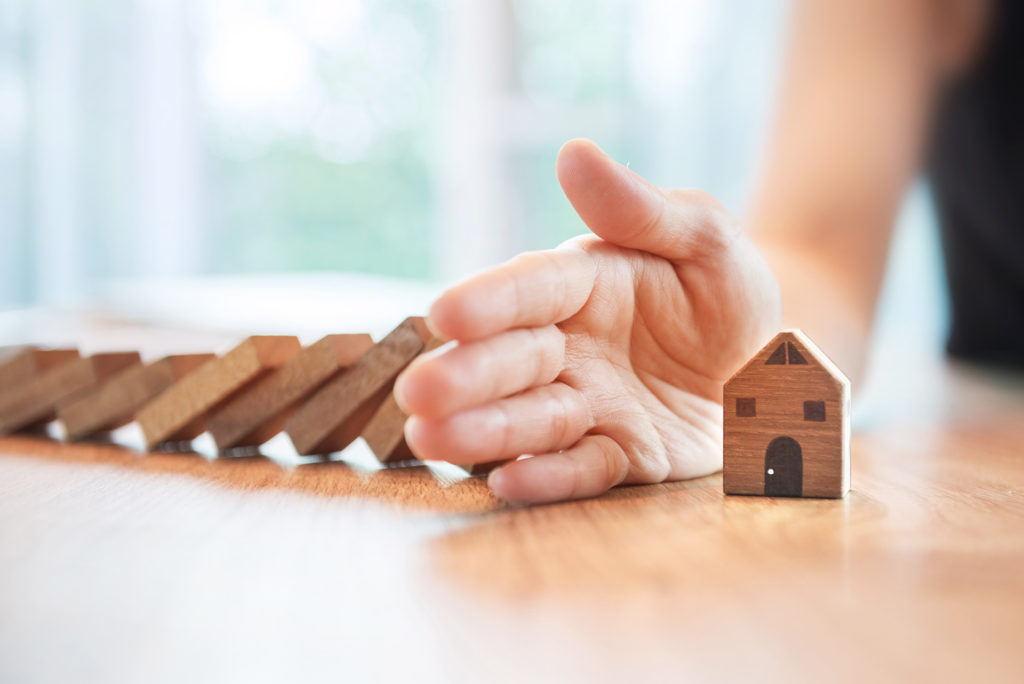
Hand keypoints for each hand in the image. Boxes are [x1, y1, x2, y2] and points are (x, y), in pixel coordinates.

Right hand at [394, 139, 781, 503]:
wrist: (769, 361)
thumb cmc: (725, 288)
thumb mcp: (701, 238)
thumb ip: (639, 208)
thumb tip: (574, 153)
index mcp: (582, 284)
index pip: (529, 289)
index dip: (490, 302)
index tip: (447, 313)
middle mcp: (570, 347)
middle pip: (512, 360)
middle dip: (466, 376)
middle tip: (419, 392)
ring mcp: (591, 405)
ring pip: (531, 420)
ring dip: (483, 431)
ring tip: (432, 438)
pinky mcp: (621, 456)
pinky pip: (582, 470)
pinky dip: (546, 477)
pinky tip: (507, 480)